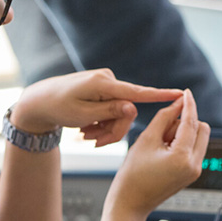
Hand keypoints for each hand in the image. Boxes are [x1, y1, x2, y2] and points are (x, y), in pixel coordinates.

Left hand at [10, 69, 182, 146]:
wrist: (40, 101)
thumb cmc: (58, 107)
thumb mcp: (82, 114)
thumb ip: (110, 112)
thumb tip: (133, 109)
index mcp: (103, 84)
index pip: (137, 92)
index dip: (160, 95)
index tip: (181, 94)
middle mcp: (108, 80)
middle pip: (127, 111)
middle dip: (112, 130)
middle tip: (92, 141)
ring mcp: (107, 84)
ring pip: (119, 114)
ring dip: (104, 129)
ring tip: (85, 134)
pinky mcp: (104, 90)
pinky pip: (112, 110)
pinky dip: (101, 123)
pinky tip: (86, 127)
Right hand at [108, 90, 210, 218]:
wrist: (130, 204)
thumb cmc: (132, 175)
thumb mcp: (146, 139)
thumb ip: (165, 117)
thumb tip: (179, 103)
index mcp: (183, 157)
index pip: (191, 122)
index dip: (188, 104)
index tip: (186, 92)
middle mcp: (194, 165)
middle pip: (202, 129)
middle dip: (185, 121)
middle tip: (163, 129)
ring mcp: (195, 171)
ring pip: (199, 138)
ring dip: (184, 133)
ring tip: (159, 144)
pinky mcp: (192, 174)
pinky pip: (194, 149)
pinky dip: (183, 143)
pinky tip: (163, 150)